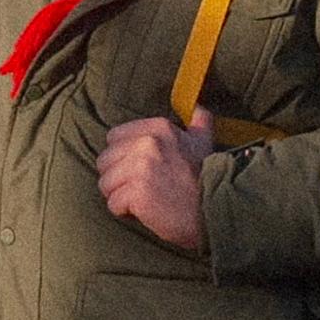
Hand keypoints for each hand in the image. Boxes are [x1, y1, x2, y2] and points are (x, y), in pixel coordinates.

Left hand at [99, 111, 213, 253]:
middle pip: (105, 160)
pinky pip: (113, 204)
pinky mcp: (137, 192)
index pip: (114, 137)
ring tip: (140, 200)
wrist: (214, 211)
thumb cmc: (205, 179)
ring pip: (105, 183)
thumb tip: (199, 107)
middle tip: (138, 188)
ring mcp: (141, 168)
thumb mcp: (204, 142)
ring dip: (119, 196)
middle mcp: (147, 143)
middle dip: (117, 178)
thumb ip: (199, 122)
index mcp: (159, 128)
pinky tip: (141, 212)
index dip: (121, 156)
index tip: (138, 169)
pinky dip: (123, 212)